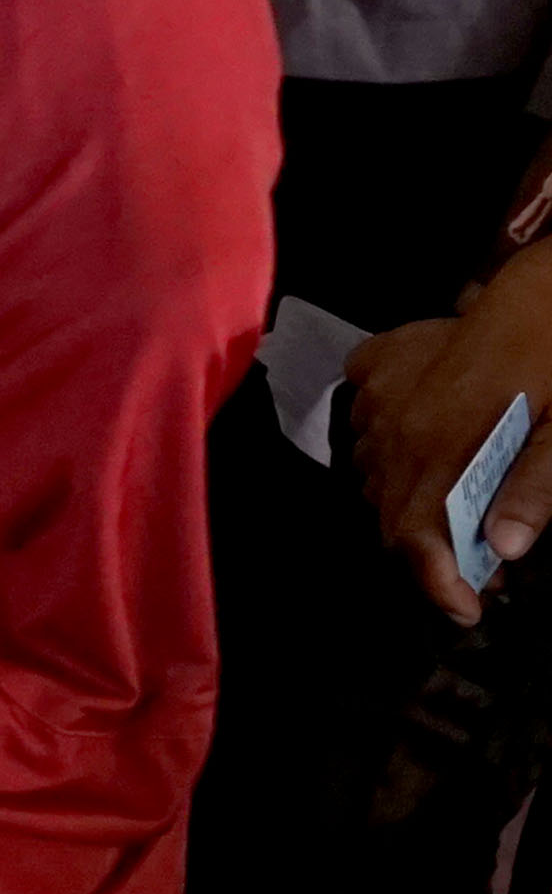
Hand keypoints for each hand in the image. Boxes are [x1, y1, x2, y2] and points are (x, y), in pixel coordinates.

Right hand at [349, 253, 551, 622]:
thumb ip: (534, 488)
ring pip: (377, 474)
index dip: (435, 581)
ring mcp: (378, 396)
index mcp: (441, 446)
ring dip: (412, 496)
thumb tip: (504, 547)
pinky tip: (420, 435)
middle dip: (435, 548)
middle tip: (487, 560)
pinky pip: (361, 416)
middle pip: (394, 513)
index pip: (414, 534)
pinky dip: (385, 438)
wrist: (540, 286)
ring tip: (460, 496)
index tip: (466, 607)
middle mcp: (395, 427)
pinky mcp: (373, 365)